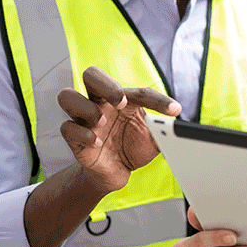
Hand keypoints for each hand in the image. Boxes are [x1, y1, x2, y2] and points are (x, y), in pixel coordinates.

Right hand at [58, 66, 181, 193]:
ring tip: (102, 122)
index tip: (175, 111)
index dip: (159, 100)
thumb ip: (165, 131)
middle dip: (105, 84)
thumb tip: (178, 127)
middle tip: (120, 102)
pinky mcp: (74, 138)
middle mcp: (102, 103)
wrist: (117, 172)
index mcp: (123, 99)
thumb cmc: (134, 147)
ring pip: (67, 96)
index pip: (140, 91)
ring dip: (87, 108)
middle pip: (91, 74)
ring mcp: (85, 119)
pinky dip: (83, 134)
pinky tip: (97, 143)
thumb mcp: (154, 139)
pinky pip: (67, 128)